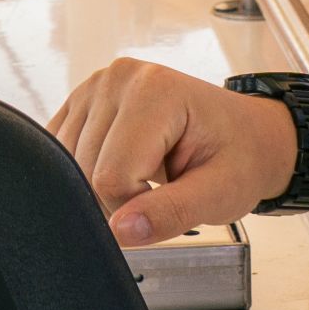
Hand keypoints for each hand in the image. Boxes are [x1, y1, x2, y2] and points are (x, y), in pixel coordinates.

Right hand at [49, 57, 299, 245]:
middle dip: (118, 200)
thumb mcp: (220, 194)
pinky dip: (88, 171)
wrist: (246, 135)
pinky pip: (62, 150)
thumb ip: (172, 213)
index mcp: (155, 90)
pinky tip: (123, 164)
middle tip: (162, 190)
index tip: (170, 203)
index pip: (112, 177)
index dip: (134, 210)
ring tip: (147, 174)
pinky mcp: (83, 99)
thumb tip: (121, 231)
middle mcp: (119, 78)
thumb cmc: (239, 157)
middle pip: (85, 169)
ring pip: (69, 163)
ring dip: (102, 186)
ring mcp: (97, 84)